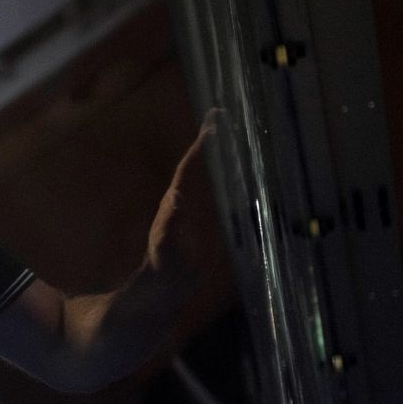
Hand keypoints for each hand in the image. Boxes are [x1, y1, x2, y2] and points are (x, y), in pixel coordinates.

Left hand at [146, 109, 222, 281]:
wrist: (165, 286)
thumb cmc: (161, 265)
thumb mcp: (165, 243)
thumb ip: (170, 222)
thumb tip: (177, 196)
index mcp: (174, 202)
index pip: (187, 168)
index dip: (199, 147)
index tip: (211, 123)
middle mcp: (184, 201)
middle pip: (198, 166)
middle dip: (209, 142)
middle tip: (221, 117)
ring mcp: (194, 211)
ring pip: (208, 178)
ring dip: (218, 158)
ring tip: (231, 136)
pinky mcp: (203, 223)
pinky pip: (217, 197)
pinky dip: (226, 183)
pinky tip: (240, 175)